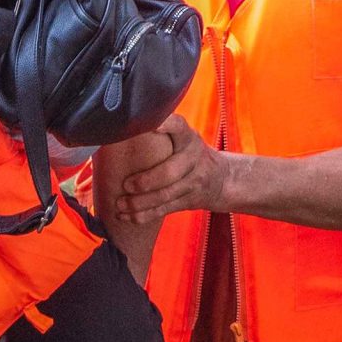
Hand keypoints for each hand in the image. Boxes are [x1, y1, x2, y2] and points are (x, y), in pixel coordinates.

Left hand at [113, 112, 227, 223]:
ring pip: (165, 195)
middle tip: (125, 184)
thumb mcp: (183, 137)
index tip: (153, 125)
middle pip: (170, 172)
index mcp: (188, 138)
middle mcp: (193, 158)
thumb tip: (118, 125)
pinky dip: (143, 215)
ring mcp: (193, 182)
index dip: (167, 125)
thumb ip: (162, 132)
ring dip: (140, 203)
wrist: (222, 179)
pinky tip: (125, 216)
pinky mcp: (189, 200)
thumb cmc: (188, 153)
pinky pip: (165, 209)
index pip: (179, 128)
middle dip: (146, 181)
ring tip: (119, 204)